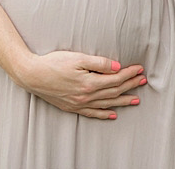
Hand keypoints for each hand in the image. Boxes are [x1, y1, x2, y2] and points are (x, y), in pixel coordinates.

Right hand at [13, 51, 146, 119]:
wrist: (32, 75)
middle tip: (143, 81)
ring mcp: (79, 104)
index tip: (139, 69)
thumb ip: (99, 63)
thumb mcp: (77, 58)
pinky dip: (104, 114)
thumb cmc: (53, 63)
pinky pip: (93, 113)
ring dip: (122, 101)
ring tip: (135, 99)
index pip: (115, 79)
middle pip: (114, 92)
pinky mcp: (72, 107)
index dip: (129, 74)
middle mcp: (86, 96)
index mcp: (89, 83)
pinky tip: (113, 114)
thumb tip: (117, 67)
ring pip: (107, 104)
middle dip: (130, 86)